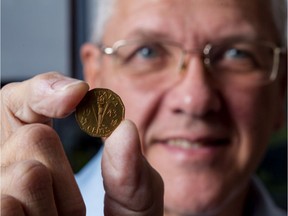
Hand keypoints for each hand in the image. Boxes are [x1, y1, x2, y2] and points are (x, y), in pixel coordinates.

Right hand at [1, 71, 163, 215]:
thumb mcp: (136, 198)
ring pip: (24, 174)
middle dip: (65, 174)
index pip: (20, 102)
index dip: (44, 91)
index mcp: (35, 150)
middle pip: (32, 137)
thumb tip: (124, 127)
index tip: (78, 95)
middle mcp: (6, 166)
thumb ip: (132, 168)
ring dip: (56, 207)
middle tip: (72, 211)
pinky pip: (7, 203)